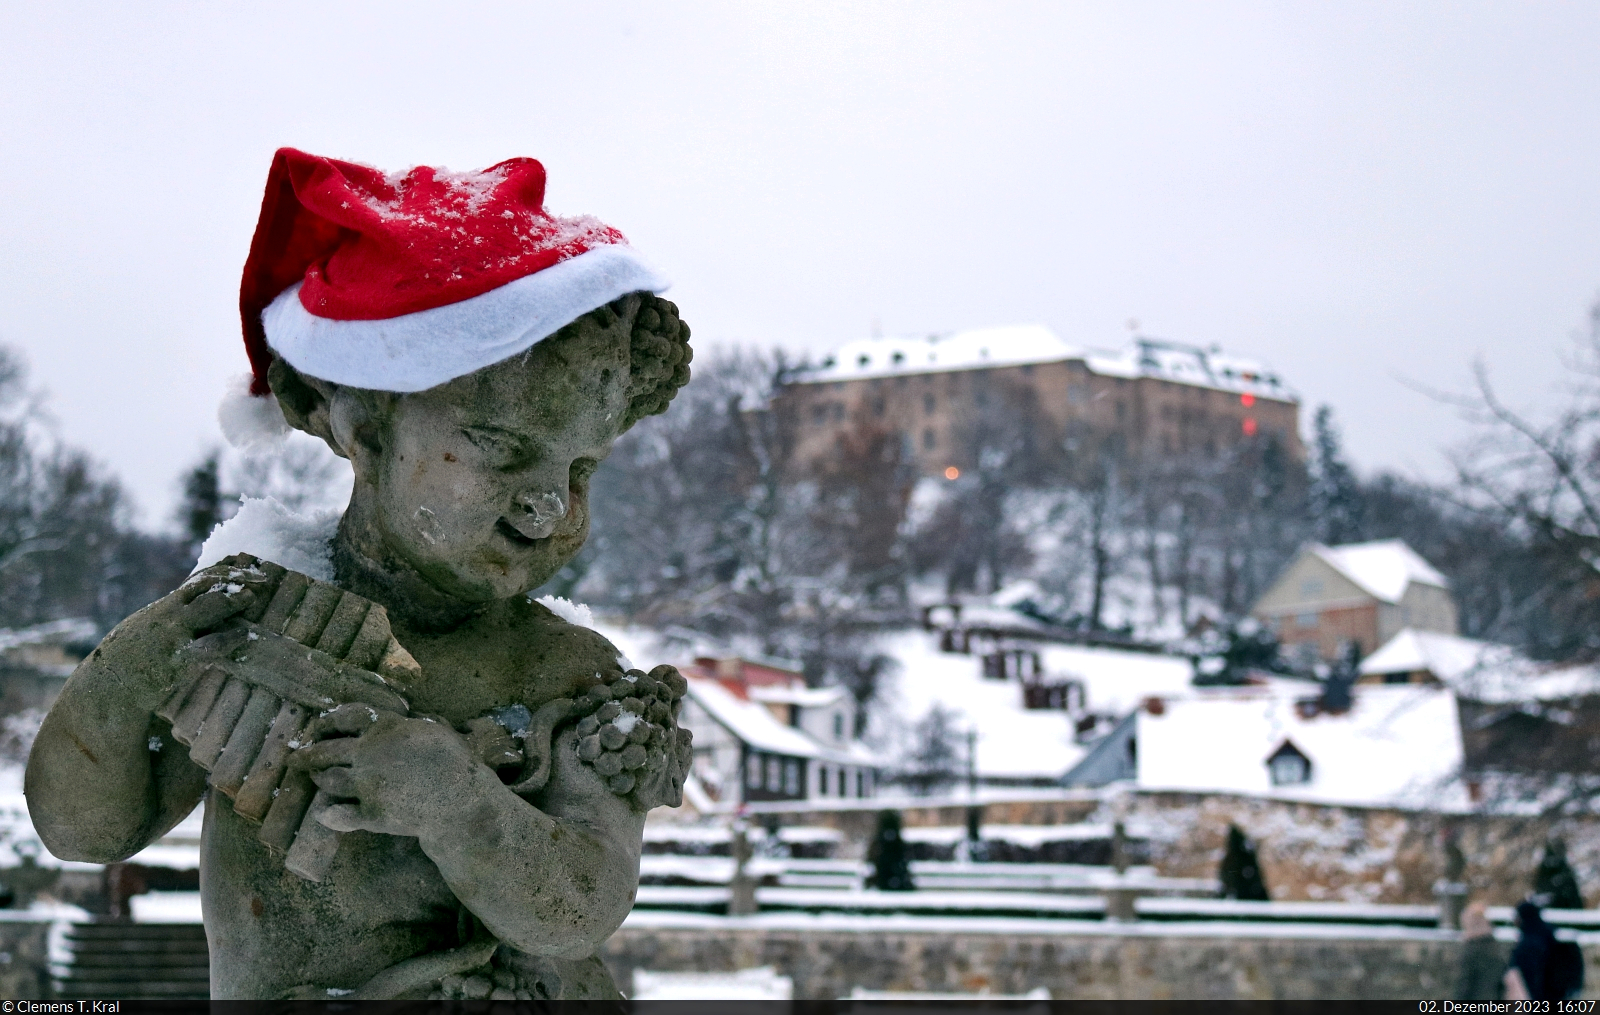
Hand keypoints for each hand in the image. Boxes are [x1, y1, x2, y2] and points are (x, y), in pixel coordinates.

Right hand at [94, 558, 268, 707]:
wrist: (105, 686)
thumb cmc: (133, 659)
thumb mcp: (151, 628)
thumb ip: (176, 616)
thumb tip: (205, 609)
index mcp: (165, 606)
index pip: (200, 578)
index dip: (226, 568)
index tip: (247, 562)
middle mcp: (169, 613)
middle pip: (207, 583)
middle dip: (236, 577)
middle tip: (261, 579)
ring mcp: (172, 633)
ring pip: (209, 606)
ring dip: (234, 599)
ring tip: (252, 598)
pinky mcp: (175, 658)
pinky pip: (209, 645)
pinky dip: (230, 637)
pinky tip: (245, 634)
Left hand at [287, 704, 483, 838]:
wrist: (461, 800)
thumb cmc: (457, 762)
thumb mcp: (436, 731)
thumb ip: (414, 725)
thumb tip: (410, 718)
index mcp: (386, 728)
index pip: (346, 717)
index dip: (328, 721)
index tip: (318, 725)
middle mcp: (369, 753)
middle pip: (327, 749)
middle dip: (308, 752)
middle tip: (296, 756)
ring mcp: (366, 784)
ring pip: (330, 779)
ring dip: (318, 778)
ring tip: (314, 778)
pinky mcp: (369, 813)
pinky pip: (339, 814)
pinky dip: (328, 813)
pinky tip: (323, 812)